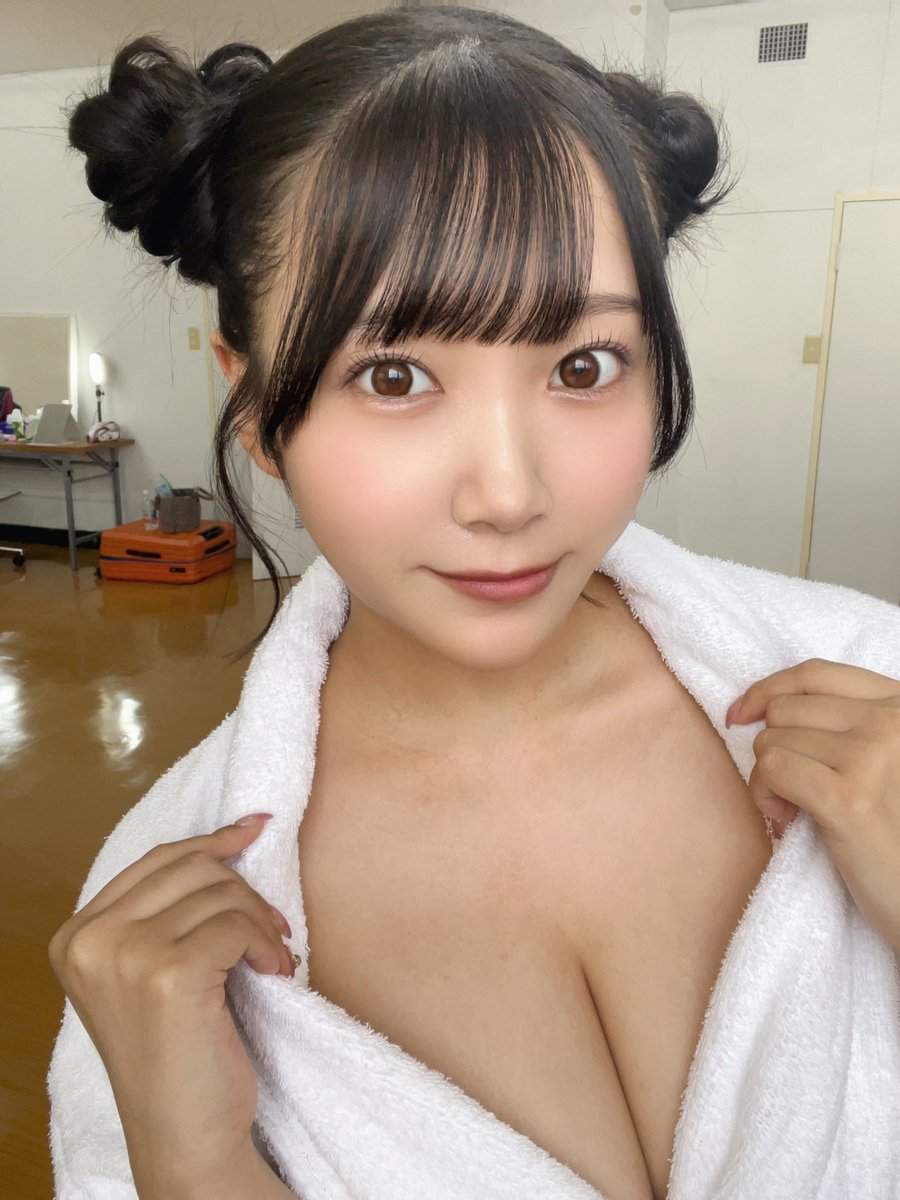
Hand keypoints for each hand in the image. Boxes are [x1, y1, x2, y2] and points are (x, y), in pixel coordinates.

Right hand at [47, 813, 295, 1193]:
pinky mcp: (168, 974)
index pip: (156, 860)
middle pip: (192, 868)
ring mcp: (124, 955)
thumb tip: (234, 835)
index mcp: (76, 935)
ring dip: (262, 922)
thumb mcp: (152, 970)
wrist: (184, 1134)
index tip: (255, 827)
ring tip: (272, 956)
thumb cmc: (178, 1053)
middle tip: (273, 928)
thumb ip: (168, 910)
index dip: (212, 841)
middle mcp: (90, 940)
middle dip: (244, 890)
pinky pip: (238, 926)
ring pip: (221, 893)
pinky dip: (268, 946)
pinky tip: (275, 974)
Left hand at [726, 658, 899, 949]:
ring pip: (772, 740)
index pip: (815, 674)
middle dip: (772, 748)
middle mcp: (892, 722)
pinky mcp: (848, 799)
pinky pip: (771, 770)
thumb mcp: (889, 762)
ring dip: (766, 778)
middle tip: (790, 790)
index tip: (741, 714)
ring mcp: (871, 757)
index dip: (767, 689)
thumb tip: (763, 708)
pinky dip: (763, 795)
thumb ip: (849, 726)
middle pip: (786, 709)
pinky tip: (785, 821)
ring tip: (795, 810)